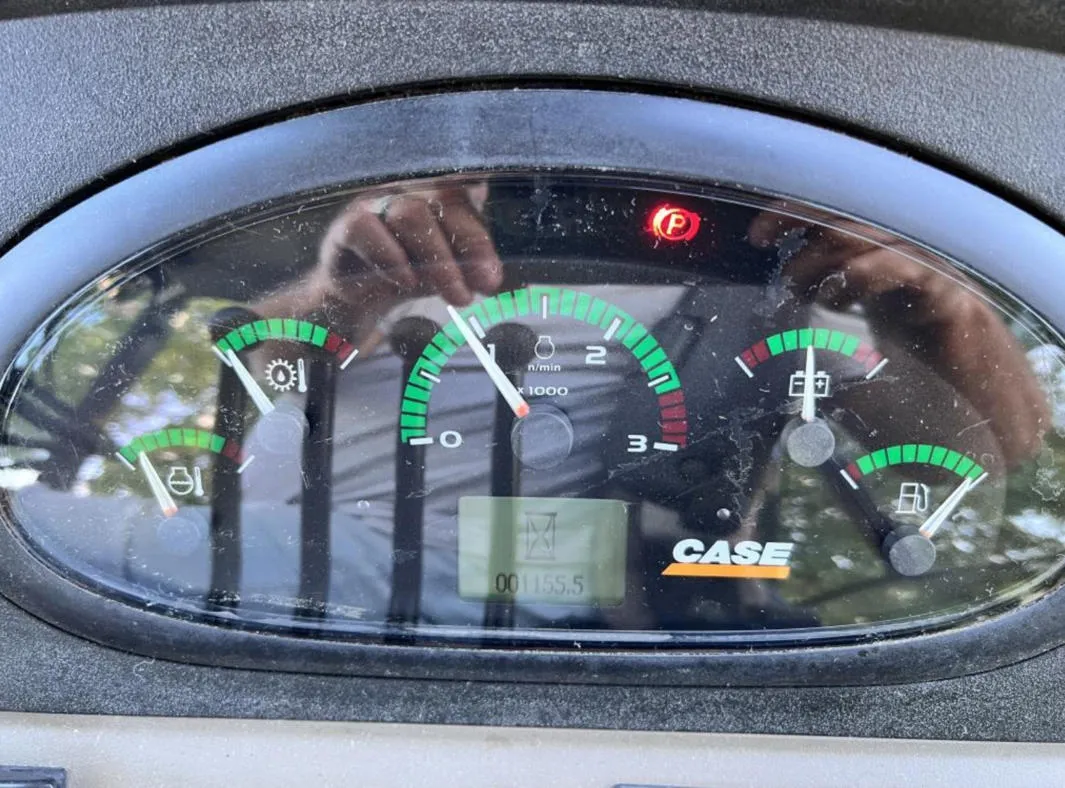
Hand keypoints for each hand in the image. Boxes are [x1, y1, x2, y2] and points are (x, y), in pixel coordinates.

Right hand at [258, 182, 503, 337]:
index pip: (465, 201)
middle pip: (443, 202)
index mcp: (437, 196)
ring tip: (453, 295)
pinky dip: (390, 256)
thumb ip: (472, 271)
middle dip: (467, 247)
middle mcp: (408, 191)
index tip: (492, 278)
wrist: (355, 297)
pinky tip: (406, 282)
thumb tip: (493, 280)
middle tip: (478, 289)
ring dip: (438, 258)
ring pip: (410, 214)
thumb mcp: (448, 274)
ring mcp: (376, 203)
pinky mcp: (346, 225)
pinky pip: (366, 227)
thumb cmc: (408, 273)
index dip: (480, 237)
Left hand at [748, 208, 1049, 466]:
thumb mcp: (849, 375)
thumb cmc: (918, 407)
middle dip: (801, 219)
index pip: (838, 230)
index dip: (797, 221)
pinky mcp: (953, 301)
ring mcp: (932, 281)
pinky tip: (837, 291)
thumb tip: (772, 345)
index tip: (758, 237)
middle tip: (761, 237)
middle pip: (851, 220)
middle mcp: (908, 271)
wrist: (982, 439)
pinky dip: (869, 271)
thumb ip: (817, 356)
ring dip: (826, 252)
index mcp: (882, 280)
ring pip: (875, 237)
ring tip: (796, 281)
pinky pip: (910, 268)